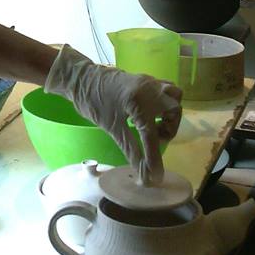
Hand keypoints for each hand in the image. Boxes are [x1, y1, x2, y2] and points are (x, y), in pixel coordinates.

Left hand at [44, 44, 182, 182]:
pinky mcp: (145, 79)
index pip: (152, 136)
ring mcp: (148, 81)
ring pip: (173, 96)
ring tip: (154, 124)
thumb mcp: (111, 128)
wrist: (81, 77)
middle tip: (155, 137)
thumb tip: (143, 173)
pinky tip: (149, 113)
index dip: (154, 159)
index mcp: (140, 103)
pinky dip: (163, 103)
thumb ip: (131, 150)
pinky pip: (164, 89)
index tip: (154, 177)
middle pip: (174, 110)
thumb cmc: (93, 102)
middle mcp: (150, 89)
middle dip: (169, 128)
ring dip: (169, 114)